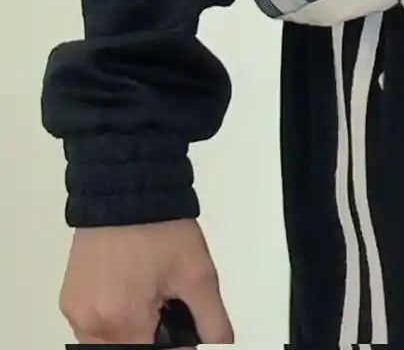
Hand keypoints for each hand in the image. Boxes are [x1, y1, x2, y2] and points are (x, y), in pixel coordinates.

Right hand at [60, 220, 232, 345]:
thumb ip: (211, 323)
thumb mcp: (199, 275)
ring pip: (106, 345)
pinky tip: (128, 293)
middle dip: (150, 339)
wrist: (127, 187)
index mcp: (121, 322)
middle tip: (167, 309)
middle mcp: (90, 324)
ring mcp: (75, 313)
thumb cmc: (160, 227)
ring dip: (130, 335)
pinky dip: (111, 322)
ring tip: (148, 298)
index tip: (184, 329)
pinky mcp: (68, 299)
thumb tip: (217, 348)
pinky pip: (90, 329)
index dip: (174, 347)